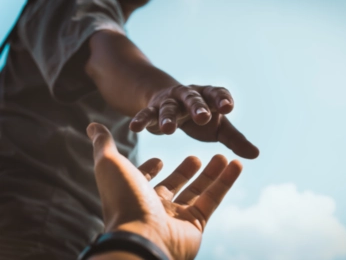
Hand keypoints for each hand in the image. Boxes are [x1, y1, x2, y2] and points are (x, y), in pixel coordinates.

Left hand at [87, 123, 242, 259]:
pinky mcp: (196, 224)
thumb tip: (92, 125)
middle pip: (174, 185)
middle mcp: (154, 206)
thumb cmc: (124, 199)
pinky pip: (213, 199)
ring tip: (223, 156)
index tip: (159, 159)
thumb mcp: (110, 164)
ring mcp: (176, 217)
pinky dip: (225, 182)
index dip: (150, 169)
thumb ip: (103, 144)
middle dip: (185, 171)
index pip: (144, 179)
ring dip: (211, 173)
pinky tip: (236, 164)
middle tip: (196, 157)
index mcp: (134, 193)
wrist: (142, 237)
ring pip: (197, 191)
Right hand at [129, 84, 258, 158]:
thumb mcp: (218, 127)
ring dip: (168, 117)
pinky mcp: (153, 109)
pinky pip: (146, 114)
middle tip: (203, 117)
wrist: (170, 102)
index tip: (228, 107)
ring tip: (168, 130)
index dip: (222, 99)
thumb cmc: (200, 117)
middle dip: (198, 107)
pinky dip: (141, 120)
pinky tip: (134, 127)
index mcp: (209, 97)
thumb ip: (235, 139)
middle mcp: (189, 96)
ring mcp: (170, 102)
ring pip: (169, 108)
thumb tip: (256, 155)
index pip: (217, 94)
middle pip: (194, 99)